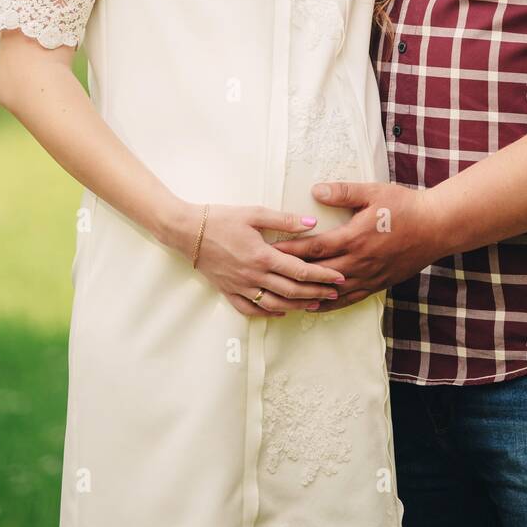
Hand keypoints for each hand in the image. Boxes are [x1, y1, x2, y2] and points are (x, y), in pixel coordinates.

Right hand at [164, 202, 347, 317]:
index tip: (339, 278)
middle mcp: (253, 275)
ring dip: (296, 306)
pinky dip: (268, 313)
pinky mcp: (228, 291)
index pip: (299, 270)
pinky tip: (280, 311)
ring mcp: (240, 286)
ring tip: (313, 304)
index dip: (321, 275)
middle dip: (316, 293)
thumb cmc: (221, 218)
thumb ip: (284, 220)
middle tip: (334, 293)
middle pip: (291, 291)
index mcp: (262, 256)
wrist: (187, 231)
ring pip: (273, 304)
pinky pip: (250, 310)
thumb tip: (312, 224)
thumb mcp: (254, 213)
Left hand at [270, 181, 443, 310]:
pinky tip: (318, 306)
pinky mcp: (379, 284)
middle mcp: (359, 261)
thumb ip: (343, 192)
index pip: (315, 248)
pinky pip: (351, 298)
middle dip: (293, 274)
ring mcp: (370, 276)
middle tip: (271, 276)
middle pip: (318, 272)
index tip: (271, 252)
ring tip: (287, 298)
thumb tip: (316, 190)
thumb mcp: (373, 192)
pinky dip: (332, 304)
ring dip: (309, 295)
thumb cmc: (405, 207)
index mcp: (354, 238)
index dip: (291, 251)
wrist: (437, 227)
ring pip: (333, 291)